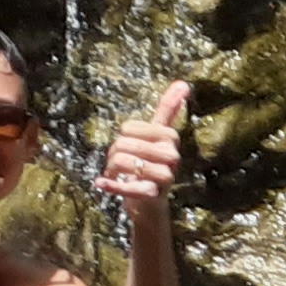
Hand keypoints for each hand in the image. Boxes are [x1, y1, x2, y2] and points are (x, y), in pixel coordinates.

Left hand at [98, 81, 190, 216]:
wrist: (151, 203)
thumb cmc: (152, 163)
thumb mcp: (160, 135)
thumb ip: (169, 109)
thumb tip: (183, 82)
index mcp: (170, 138)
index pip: (129, 127)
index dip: (122, 136)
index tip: (129, 144)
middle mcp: (171, 156)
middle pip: (124, 144)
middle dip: (114, 153)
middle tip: (119, 163)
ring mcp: (164, 176)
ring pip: (123, 162)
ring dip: (111, 168)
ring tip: (116, 175)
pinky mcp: (152, 195)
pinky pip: (128, 186)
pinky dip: (111, 185)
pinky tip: (101, 183)